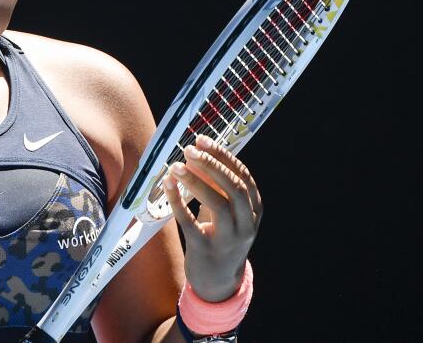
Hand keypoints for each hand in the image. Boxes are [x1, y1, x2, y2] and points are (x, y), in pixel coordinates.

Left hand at [162, 134, 262, 301]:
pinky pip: (191, 223)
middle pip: (235, 188)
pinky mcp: (206, 250)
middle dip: (212, 165)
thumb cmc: (220, 236)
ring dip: (196, 181)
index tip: (202, 140)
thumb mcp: (225, 211)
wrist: (217, 281)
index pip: (243, 177)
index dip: (223, 156)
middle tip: (189, 149)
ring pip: (218, 204)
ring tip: (176, 166)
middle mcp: (246, 224)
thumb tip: (195, 155)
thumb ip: (215, 186)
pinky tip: (167, 185)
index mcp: (254, 210)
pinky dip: (179, 202)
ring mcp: (229, 239)